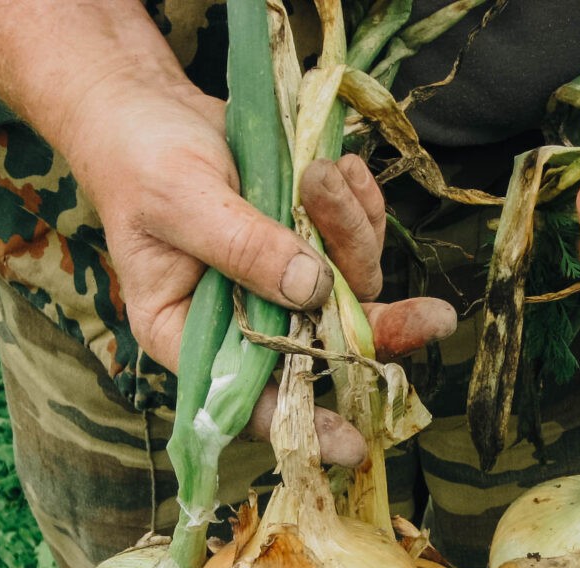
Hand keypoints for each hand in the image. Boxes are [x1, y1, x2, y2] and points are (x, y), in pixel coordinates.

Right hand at [63, 88, 454, 465]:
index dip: (303, 425)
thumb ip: (244, 247)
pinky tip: (342, 168)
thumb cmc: (141, 161)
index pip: (250, 399)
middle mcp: (244, 320)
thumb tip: (313, 290)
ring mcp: (282, 282)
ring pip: (348, 284)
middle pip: (324, 346)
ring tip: (322, 174)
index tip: (352, 446)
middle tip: (437, 319)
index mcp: (190, 333)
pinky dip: (359, 205)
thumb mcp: (181, 201)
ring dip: (350, 230)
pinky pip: (355, 240)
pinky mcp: (309, 242)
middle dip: (381, 328)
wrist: (151, 109)